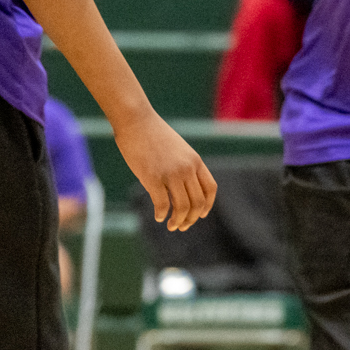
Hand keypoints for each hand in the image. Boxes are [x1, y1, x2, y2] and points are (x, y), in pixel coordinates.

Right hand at [114, 111, 215, 231]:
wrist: (138, 122)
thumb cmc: (155, 136)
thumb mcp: (178, 150)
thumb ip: (184, 166)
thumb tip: (183, 187)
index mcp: (196, 161)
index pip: (210, 188)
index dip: (207, 205)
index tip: (200, 215)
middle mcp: (187, 168)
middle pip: (197, 202)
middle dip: (191, 218)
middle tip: (182, 226)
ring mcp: (171, 173)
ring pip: (182, 207)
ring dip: (178, 221)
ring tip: (171, 225)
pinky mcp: (153, 178)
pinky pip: (162, 204)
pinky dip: (161, 214)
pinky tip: (158, 217)